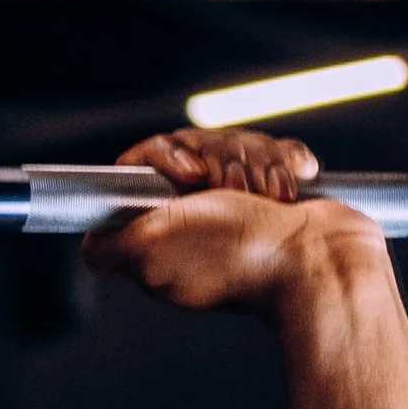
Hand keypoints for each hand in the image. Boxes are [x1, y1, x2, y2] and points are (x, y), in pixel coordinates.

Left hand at [85, 127, 380, 311]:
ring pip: (237, 146)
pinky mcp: (275, 194)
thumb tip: (89, 244)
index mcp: (159, 231)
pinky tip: (292, 187)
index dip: (165, 158)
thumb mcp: (150, 251)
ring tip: (270, 198)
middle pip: (194, 147)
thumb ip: (110, 246)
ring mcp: (237, 207)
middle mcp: (193, 219)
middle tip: (234, 192)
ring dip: (258, 165)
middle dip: (221, 158)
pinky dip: (285, 165)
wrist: (318, 262)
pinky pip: (275, 153)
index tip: (190, 175)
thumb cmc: (238, 253)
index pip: (143, 164)